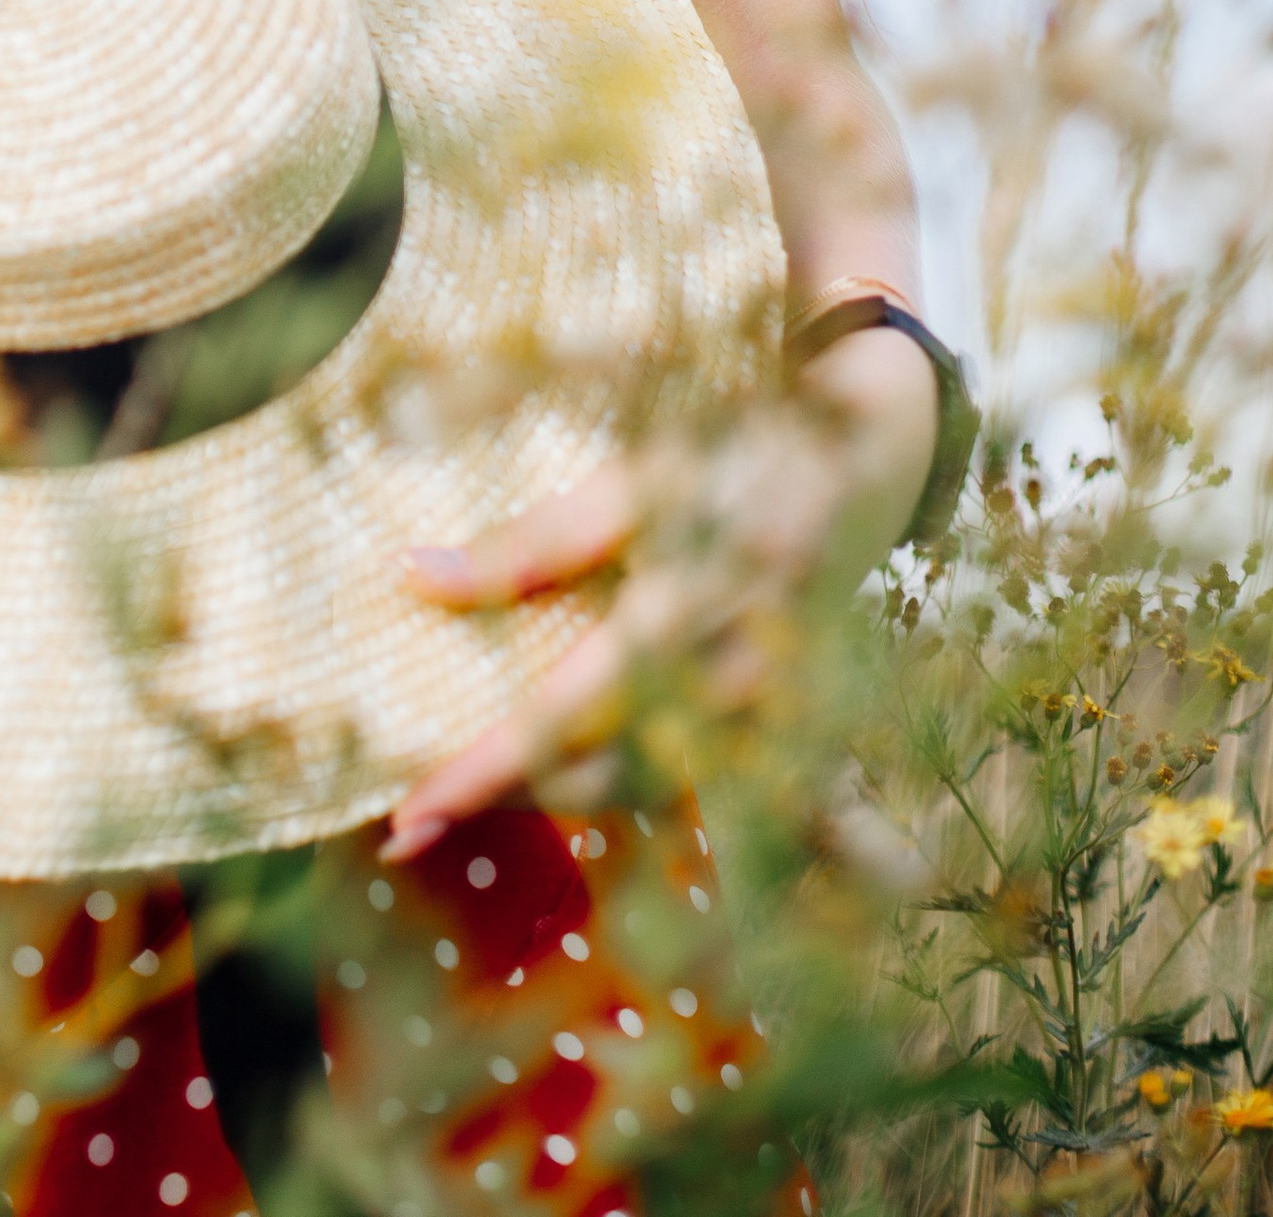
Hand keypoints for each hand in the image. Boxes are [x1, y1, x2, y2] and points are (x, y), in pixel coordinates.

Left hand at [380, 323, 937, 861]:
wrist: (861, 459)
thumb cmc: (734, 453)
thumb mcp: (633, 475)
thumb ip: (533, 541)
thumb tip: (417, 577)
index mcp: (693, 599)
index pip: (569, 707)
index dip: (488, 766)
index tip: (412, 809)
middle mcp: (731, 673)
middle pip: (599, 772)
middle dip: (502, 800)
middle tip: (412, 818)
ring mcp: (761, 711)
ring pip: (640, 790)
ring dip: (548, 799)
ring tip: (467, 794)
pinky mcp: (771, 722)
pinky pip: (683, 780)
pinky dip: (610, 786)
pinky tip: (555, 773)